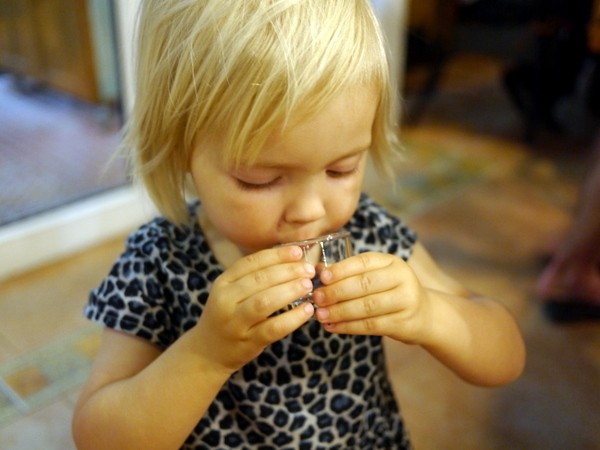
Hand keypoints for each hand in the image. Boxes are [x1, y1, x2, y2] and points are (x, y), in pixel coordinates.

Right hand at [191, 246, 314, 373]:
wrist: (208, 353)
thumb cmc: (228, 316)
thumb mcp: (231, 293)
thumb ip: (254, 277)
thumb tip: (291, 259)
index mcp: (223, 282)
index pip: (251, 262)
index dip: (276, 255)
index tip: (297, 252)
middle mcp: (225, 300)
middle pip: (260, 279)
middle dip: (288, 271)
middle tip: (308, 270)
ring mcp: (235, 322)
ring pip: (265, 302)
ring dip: (290, 291)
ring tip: (308, 286)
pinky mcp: (248, 342)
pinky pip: (274, 328)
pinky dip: (293, 318)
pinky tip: (307, 310)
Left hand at [312, 252, 430, 342]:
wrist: (423, 314)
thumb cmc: (390, 291)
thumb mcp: (376, 275)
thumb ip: (350, 273)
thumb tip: (317, 270)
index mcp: (392, 262)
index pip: (363, 262)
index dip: (341, 270)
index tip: (322, 277)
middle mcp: (402, 278)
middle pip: (364, 285)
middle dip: (336, 292)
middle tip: (317, 298)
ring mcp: (405, 301)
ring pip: (367, 307)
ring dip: (340, 312)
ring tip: (321, 315)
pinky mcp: (404, 323)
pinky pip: (371, 326)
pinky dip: (348, 327)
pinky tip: (333, 327)